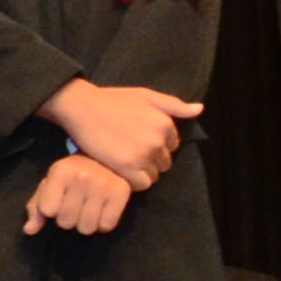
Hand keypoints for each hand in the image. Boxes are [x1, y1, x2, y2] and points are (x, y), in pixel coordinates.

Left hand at [24, 152, 132, 236]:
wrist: (104, 160)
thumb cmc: (71, 175)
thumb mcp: (50, 185)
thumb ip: (36, 208)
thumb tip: (29, 230)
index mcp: (61, 172)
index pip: (48, 210)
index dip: (50, 211)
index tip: (57, 201)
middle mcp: (82, 177)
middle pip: (66, 222)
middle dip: (67, 219)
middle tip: (74, 206)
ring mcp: (103, 185)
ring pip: (86, 228)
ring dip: (84, 224)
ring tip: (87, 210)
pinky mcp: (121, 193)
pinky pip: (107, 226)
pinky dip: (102, 225)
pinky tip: (101, 212)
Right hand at [41, 79, 199, 187]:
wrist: (81, 106)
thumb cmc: (111, 99)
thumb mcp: (145, 95)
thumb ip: (174, 104)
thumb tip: (199, 109)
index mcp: (165, 124)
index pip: (171, 146)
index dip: (156, 147)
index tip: (138, 144)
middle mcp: (158, 140)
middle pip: (164, 163)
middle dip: (151, 161)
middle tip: (130, 155)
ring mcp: (142, 154)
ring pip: (154, 176)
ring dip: (142, 173)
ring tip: (124, 165)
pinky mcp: (126, 166)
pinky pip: (141, 184)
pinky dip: (134, 183)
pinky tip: (122, 174)